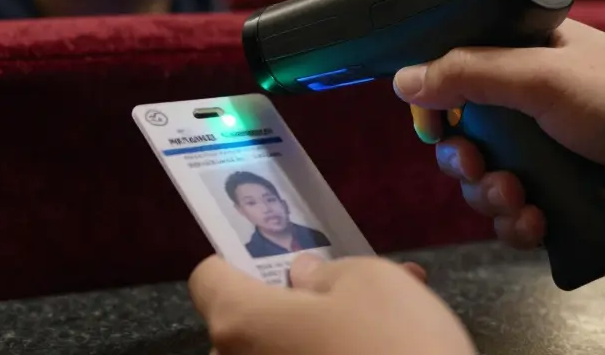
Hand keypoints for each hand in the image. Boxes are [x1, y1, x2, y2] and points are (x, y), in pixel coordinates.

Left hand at [189, 254, 475, 354]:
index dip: (243, 260)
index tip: (285, 260)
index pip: (209, 278)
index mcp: (241, 321)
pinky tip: (388, 346)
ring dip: (327, 330)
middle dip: (301, 298)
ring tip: (395, 312)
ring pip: (286, 350)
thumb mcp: (370, 279)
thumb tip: (302, 279)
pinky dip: (338, 354)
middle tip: (357, 284)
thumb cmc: (393, 343)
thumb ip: (326, 271)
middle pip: (252, 320)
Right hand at [394, 19, 604, 243]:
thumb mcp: (544, 76)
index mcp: (530, 55)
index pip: (460, 74)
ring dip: (490, 198)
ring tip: (518, 201)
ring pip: (489, 181)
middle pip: (466, 135)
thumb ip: (470, 73)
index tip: (434, 127)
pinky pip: (519, 215)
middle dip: (464, 161)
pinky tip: (536, 225)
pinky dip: (518, 225)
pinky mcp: (568, 195)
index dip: (438, 103)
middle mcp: (535, 102)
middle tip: (478, 168)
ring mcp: (552, 151)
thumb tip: (404, 78)